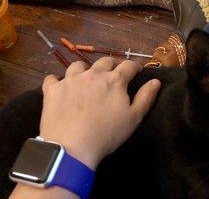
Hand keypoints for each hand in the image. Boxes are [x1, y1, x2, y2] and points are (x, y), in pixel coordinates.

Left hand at [39, 57, 160, 169]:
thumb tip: (156, 81)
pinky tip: (59, 88)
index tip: (136, 72)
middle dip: (111, 65)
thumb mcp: (133, 119)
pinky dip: (57, 82)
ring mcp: (71, 79)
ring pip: (78, 65)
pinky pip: (52, 78)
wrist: (71, 147)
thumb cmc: (106, 134)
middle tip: (112, 75)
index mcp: (114, 80)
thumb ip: (145, 98)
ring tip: (85, 80)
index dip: (134, 67)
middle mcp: (93, 74)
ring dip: (84, 70)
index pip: (128, 65)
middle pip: (104, 61)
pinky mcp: (53, 89)